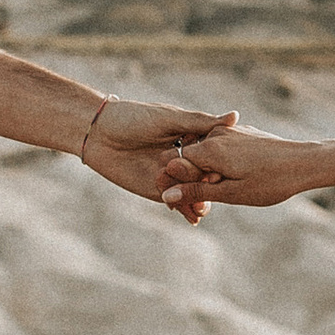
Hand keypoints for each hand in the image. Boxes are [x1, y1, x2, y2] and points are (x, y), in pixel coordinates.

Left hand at [80, 100, 235, 205]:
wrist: (98, 134)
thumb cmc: (133, 118)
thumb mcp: (170, 118)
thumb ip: (201, 122)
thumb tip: (236, 117)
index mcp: (190, 138)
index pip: (213, 153)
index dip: (221, 162)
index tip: (225, 169)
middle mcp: (183, 158)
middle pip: (204, 175)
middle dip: (211, 185)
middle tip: (217, 192)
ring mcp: (170, 176)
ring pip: (191, 190)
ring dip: (200, 200)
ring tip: (204, 208)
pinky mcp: (156, 190)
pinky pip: (175, 201)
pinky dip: (185, 210)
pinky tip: (192, 217)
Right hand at [158, 125, 312, 211]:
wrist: (306, 162)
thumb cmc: (271, 181)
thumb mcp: (232, 193)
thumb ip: (197, 192)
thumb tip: (167, 195)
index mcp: (210, 149)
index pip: (173, 162)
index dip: (173, 183)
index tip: (177, 203)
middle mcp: (217, 135)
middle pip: (189, 158)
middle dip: (191, 180)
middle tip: (202, 206)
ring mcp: (231, 132)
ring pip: (206, 154)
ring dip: (207, 174)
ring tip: (227, 192)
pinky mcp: (243, 134)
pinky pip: (222, 150)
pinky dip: (222, 166)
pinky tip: (237, 180)